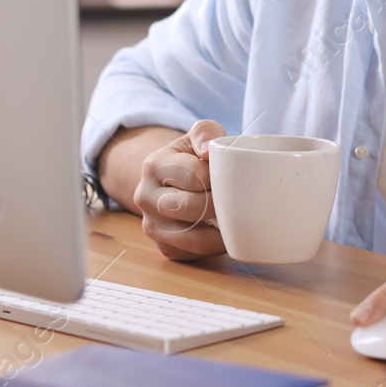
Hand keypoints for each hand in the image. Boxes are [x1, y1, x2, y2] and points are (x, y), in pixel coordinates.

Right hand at [133, 120, 226, 260]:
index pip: (195, 176)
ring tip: (237, 218)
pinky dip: (216, 245)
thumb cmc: (193, 157)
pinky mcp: (165, 248)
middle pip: (192, 208)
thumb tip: (208, 152)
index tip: (233, 177)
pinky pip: (197, 254)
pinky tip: (224, 230)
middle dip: (221, 205)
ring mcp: (152, 226)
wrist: (171, 181)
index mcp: (154, 166)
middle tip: (240, 200)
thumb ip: (206, 133)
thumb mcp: (198, 136)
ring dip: (222, 230)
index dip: (221, 178)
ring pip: (195, 238)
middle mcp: (145, 197)